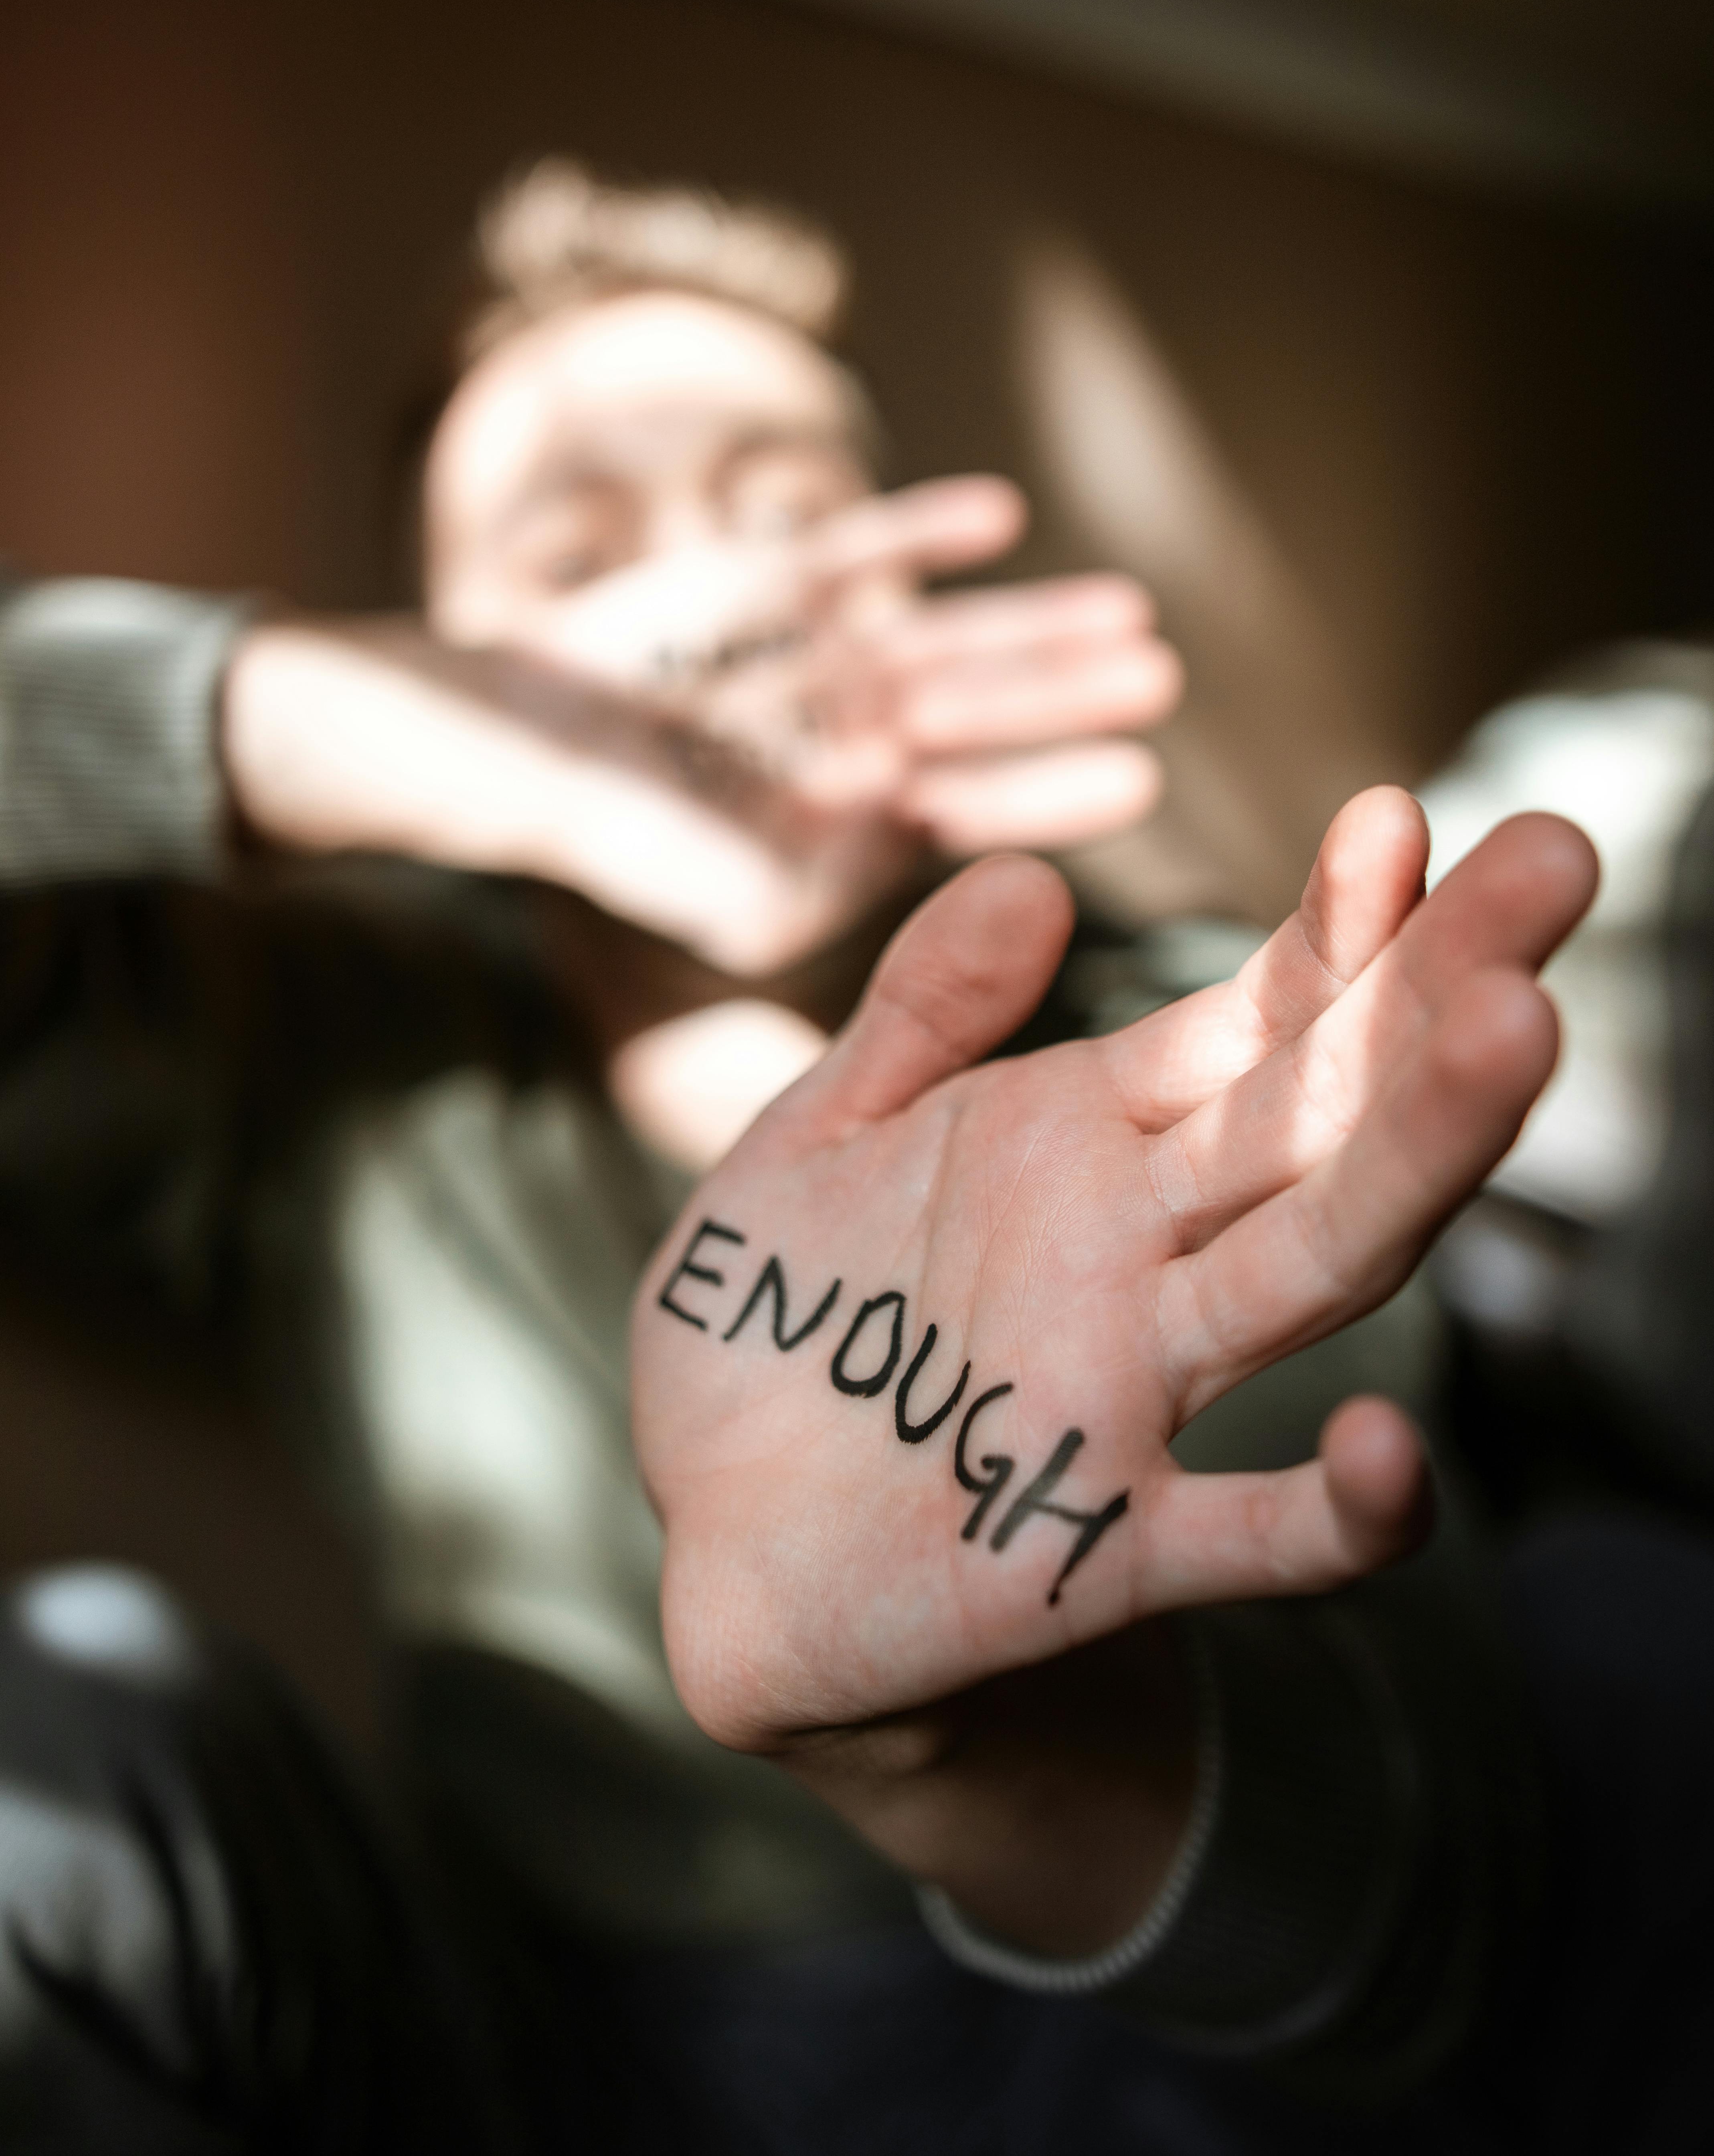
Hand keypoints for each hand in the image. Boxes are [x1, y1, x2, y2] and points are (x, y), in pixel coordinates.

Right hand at [223, 478, 1180, 974]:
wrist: (453, 734)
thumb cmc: (544, 813)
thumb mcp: (639, 860)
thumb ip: (725, 879)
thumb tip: (813, 915)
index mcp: (810, 822)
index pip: (952, 810)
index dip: (1044, 792)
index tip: (1142, 780)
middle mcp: (816, 743)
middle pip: (964, 715)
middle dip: (1056, 697)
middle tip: (1163, 677)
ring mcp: (788, 664)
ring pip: (927, 638)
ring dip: (1018, 622)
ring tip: (1123, 607)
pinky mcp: (744, 590)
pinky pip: (846, 557)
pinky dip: (913, 534)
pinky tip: (996, 514)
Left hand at [630, 794, 1595, 1933]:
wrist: (711, 1538)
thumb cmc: (778, 1324)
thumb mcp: (821, 1133)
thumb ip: (921, 1010)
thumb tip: (1029, 875)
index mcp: (1082, 1141)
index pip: (1254, 1017)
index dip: (1334, 922)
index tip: (1398, 810)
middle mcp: (1139, 1254)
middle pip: (1324, 1110)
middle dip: (1439, 987)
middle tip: (1557, 855)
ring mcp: (1131, 1396)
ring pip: (1310, 1267)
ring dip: (1416, 1162)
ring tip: (1515, 1030)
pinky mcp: (1095, 1547)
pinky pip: (1246, 1537)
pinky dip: (1331, 1512)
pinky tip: (1390, 1451)